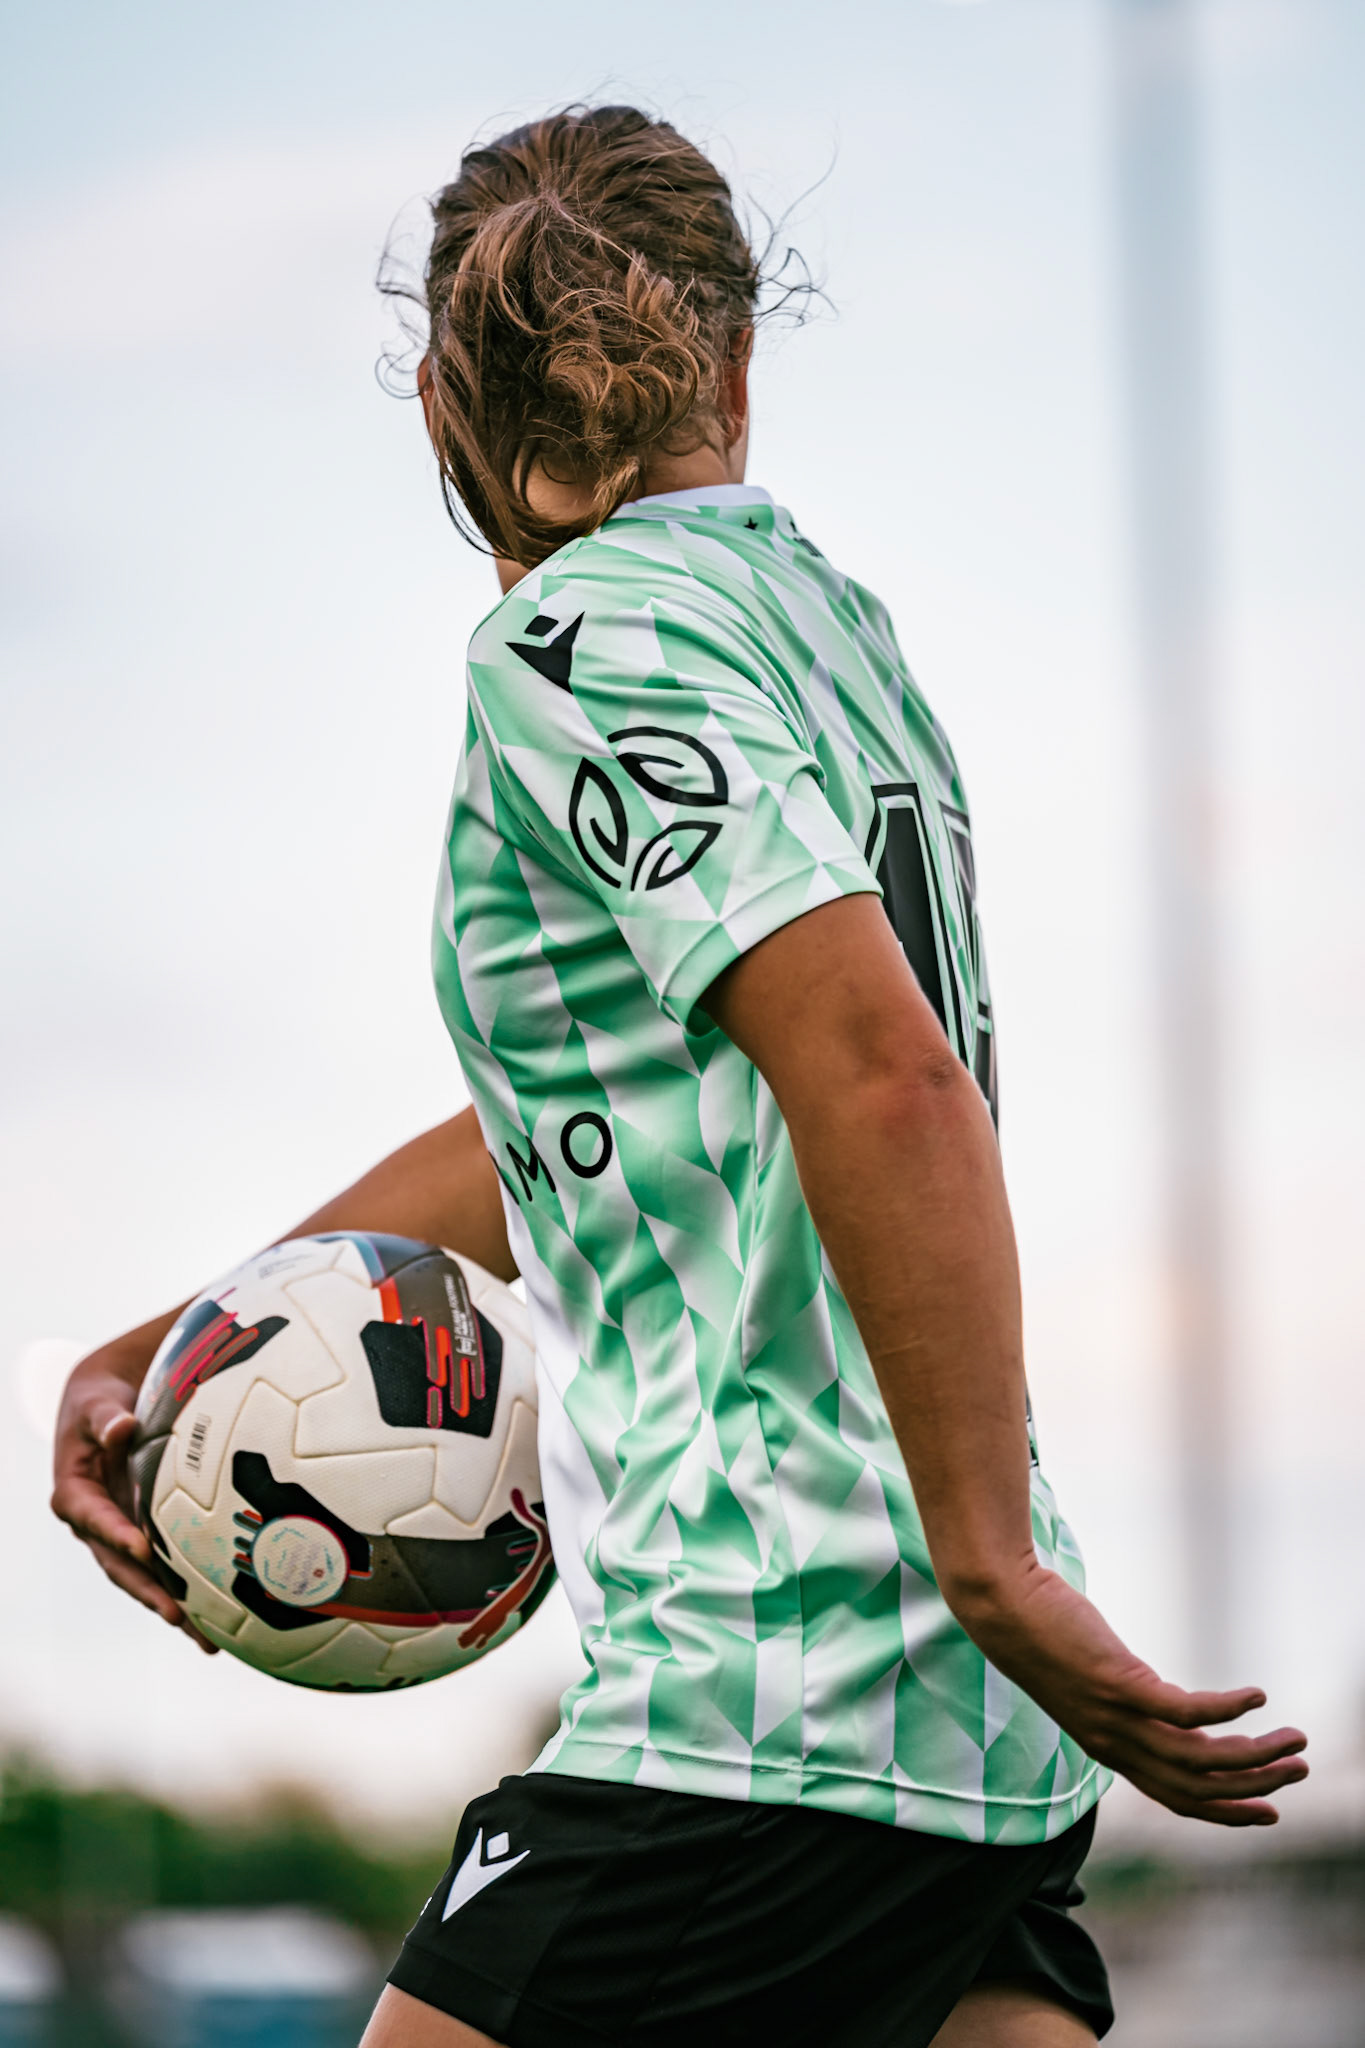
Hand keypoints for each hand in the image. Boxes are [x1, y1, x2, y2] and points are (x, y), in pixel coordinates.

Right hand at [51, 1335, 216, 1653]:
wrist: (107, 1407)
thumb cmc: (100, 1402)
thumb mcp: (96, 1404)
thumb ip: (106, 1417)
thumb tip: (121, 1427)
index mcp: (75, 1494)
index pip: (93, 1518)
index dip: (115, 1533)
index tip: (141, 1546)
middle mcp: (96, 1523)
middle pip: (120, 1565)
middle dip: (148, 1591)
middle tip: (177, 1614)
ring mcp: (121, 1534)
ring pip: (145, 1578)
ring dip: (173, 1606)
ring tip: (207, 1639)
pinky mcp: (145, 1536)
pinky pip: (165, 1567)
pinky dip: (187, 1592)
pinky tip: (220, 1619)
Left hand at [960, 1563, 1306, 1826]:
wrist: (1002, 1605)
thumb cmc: (1044, 1633)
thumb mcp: (1094, 1681)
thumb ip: (1132, 1703)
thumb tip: (1174, 1710)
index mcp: (1110, 1749)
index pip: (1177, 1800)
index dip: (1226, 1812)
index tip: (1269, 1811)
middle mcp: (1115, 1745)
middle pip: (1198, 1790)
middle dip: (1254, 1787)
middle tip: (1298, 1770)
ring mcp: (1118, 1718)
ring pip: (1202, 1760)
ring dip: (1255, 1755)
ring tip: (1293, 1738)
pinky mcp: (1120, 1685)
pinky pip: (1188, 1713)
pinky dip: (1228, 1710)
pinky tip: (1257, 1696)